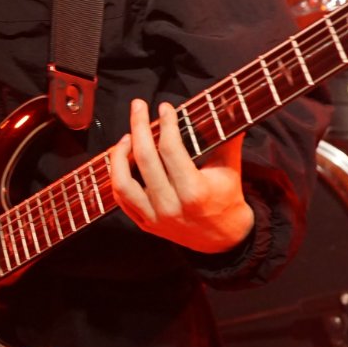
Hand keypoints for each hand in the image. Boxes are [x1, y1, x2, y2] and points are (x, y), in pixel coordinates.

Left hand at [108, 98, 254, 254]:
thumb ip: (226, 138)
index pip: (171, 149)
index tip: (165, 107)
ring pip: (123, 182)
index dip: (166, 124)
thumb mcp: (230, 168)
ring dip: (119, 155)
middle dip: (139, 126)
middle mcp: (171, 206)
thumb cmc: (227, 197)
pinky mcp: (145, 224)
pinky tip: (121, 159)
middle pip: (145, 159)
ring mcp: (155, 217)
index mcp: (194, 191)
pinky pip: (121, 198)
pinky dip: (117, 176)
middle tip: (138, 106)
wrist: (223, 240)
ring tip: (126, 136)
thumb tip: (229, 106)